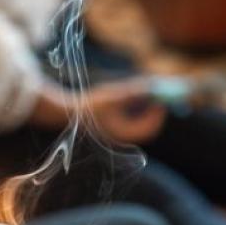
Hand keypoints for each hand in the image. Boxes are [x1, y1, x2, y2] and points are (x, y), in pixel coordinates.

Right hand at [30, 80, 165, 144]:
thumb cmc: (88, 106)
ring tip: (125, 96)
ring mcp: (113, 135)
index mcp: (122, 134)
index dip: (158, 115)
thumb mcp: (114, 96)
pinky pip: (125, 123)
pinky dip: (129, 113)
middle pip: (145, 129)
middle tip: (156, 98)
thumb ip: (135, 92)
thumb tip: (155, 86)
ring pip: (135, 125)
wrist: (64, 113)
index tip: (161, 100)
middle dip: (152, 113)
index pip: (149, 129)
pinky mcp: (108, 130)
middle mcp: (120, 138)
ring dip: (140, 111)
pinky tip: (113, 101)